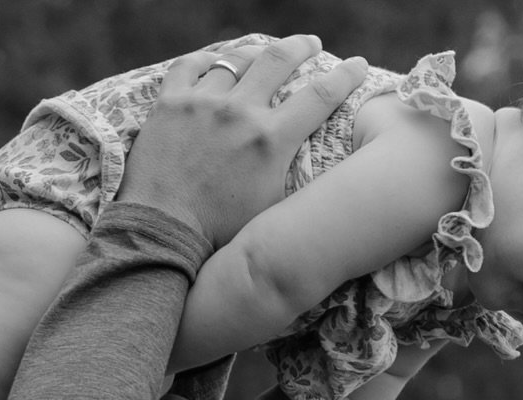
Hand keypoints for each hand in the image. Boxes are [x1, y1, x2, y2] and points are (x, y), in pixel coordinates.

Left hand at [118, 37, 367, 247]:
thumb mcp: (270, 208)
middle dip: (301, 46)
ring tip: (262, 54)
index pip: (319, 96)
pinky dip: (207, 60)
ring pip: (235, 60)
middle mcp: (240, 112)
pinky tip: (215, 62)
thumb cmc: (220, 232)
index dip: (345, 76)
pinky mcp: (170, 103)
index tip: (358, 64)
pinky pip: (191, 65)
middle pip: (279, 59)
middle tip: (311, 43)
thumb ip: (291, 174)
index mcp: (271, 140)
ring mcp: (202, 103)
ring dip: (254, 54)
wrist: (164, 233)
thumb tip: (315, 163)